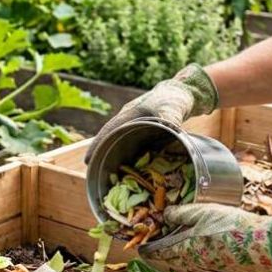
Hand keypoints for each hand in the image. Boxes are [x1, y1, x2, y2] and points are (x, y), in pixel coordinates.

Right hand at [83, 63, 219, 163]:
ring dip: (116, 158)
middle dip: (102, 155)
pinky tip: (131, 172)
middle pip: (112, 140)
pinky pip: (136, 148)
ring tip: (108, 177)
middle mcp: (130, 122)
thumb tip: (171, 129)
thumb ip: (170, 118)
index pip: (109, 131)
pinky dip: (132, 159)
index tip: (87, 161)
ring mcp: (138, 129)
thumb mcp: (171, 107)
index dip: (97, 146)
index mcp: (129, 115)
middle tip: (93, 172)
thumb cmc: (173, 97)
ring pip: (123, 145)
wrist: (184, 94)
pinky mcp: (148, 135)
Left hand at [138, 204, 271, 271]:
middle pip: (172, 251)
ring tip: (175, 228)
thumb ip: (180, 214)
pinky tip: (199, 229)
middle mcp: (194, 258)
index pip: (160, 251)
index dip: (148, 248)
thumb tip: (164, 215)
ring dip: (178, 240)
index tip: (139, 248)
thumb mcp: (200, 213)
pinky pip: (200, 248)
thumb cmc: (228, 226)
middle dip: (163, 242)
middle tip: (156, 233)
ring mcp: (208, 258)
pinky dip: (193, 240)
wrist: (259, 241)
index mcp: (185, 249)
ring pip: (186, 250)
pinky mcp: (220, 256)